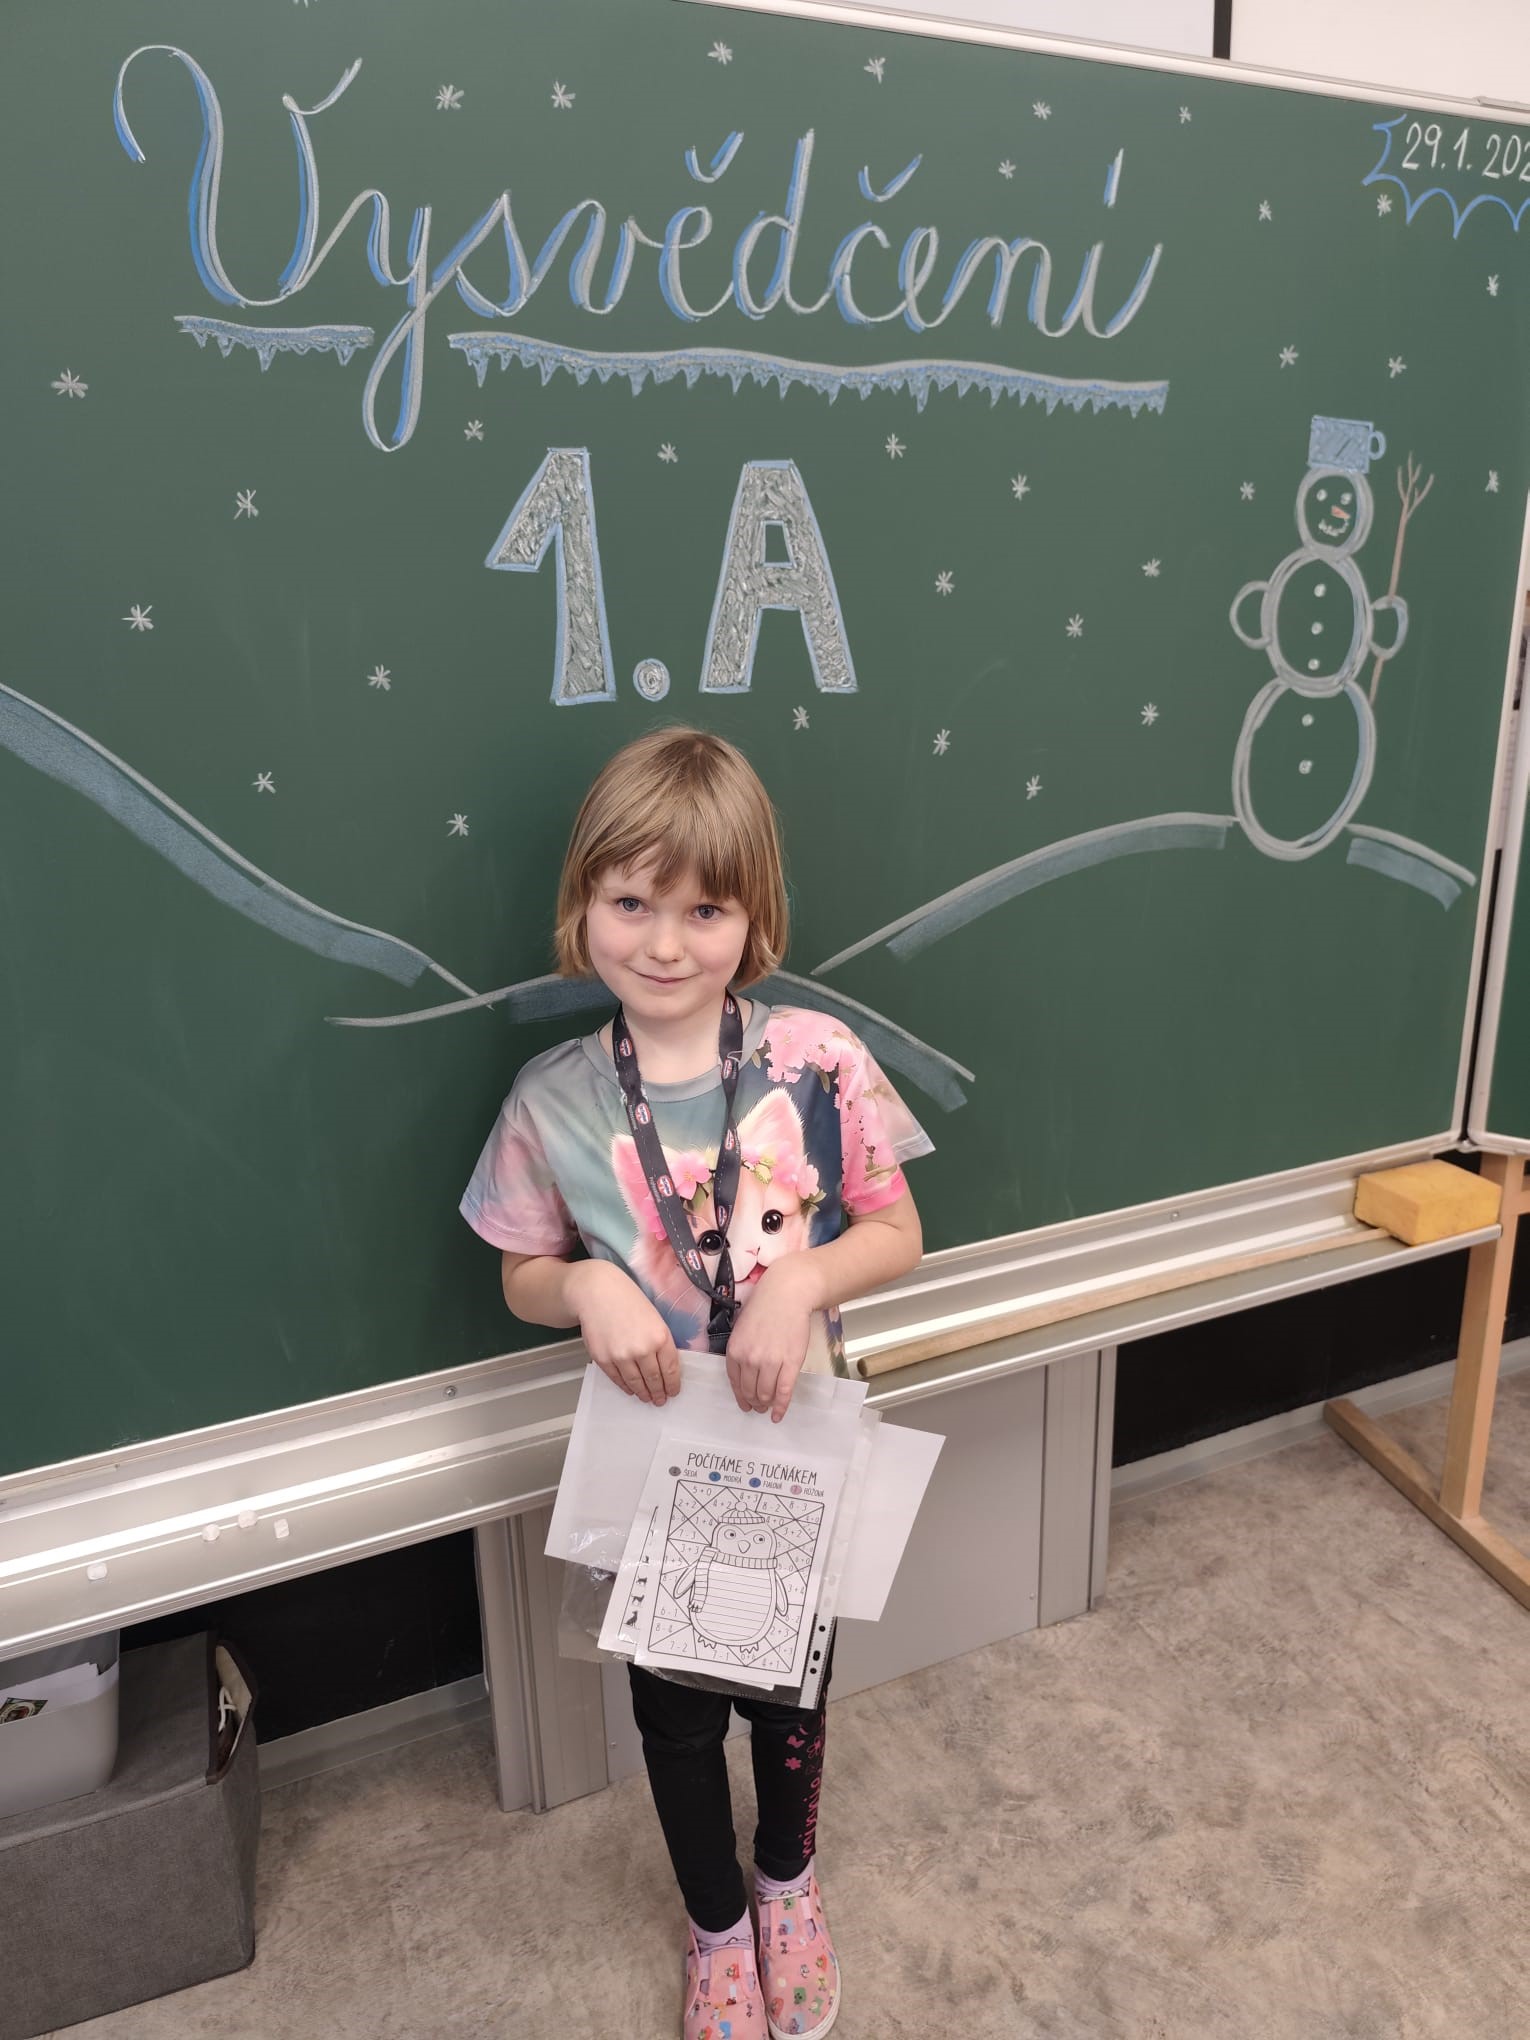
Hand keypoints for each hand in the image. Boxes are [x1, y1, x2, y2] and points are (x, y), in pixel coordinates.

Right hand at [571, 1261, 679, 1406]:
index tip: (673, 1391)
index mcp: (660, 1337)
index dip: (672, 1384)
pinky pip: (617, 1379)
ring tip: (646, 1398)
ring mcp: (621, 1356)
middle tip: (660, 1400)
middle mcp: (642, 1349)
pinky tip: (630, 1389)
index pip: (670, 1370)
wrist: (597, 1292)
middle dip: (658, 1392)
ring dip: (642, 1393)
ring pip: (636, 1383)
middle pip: (654, 1380)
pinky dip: (625, 1387)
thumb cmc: (626, 1299)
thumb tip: (666, 1365)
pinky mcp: (604, 1359)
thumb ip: (661, 1341)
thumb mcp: (654, 1317)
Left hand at [724, 1257, 814, 1421]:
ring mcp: (770, 1362)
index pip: (734, 1382)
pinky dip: (781, 1407)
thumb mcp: (742, 1328)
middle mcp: (749, 1359)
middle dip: (753, 1402)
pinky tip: (778, 1415)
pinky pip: (783, 1391)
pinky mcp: (790, 1363)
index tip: (744, 1404)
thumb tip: (745, 1372)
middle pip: (750, 1391)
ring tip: (768, 1408)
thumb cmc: (764, 1307)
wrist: (787, 1294)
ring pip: (765, 1394)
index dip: (740, 1397)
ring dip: (766, 1405)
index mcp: (735, 1350)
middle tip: (758, 1407)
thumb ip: (741, 1350)